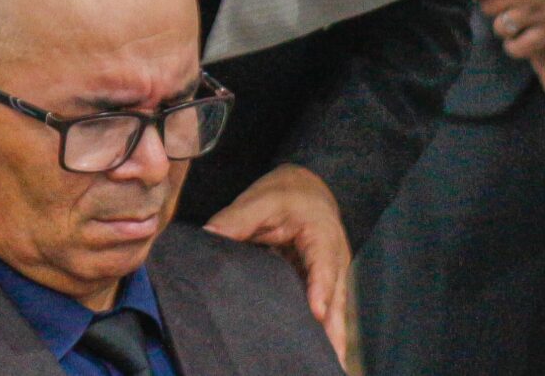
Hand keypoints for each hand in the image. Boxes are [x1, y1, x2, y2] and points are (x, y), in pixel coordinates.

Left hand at [204, 164, 350, 365]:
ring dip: (332, 341)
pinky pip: (325, 315)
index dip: (321, 289)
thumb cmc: (288, 194)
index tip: (317, 312)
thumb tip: (208, 236)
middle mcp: (334, 262)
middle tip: (329, 360)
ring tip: (327, 368)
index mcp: (321, 237)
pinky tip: (316, 358)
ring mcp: (331, 278)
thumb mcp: (262, 199)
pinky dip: (323, 337)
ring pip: (335, 314)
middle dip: (333, 331)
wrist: (311, 187)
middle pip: (336, 300)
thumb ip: (236, 218)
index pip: (323, 265)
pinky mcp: (321, 288)